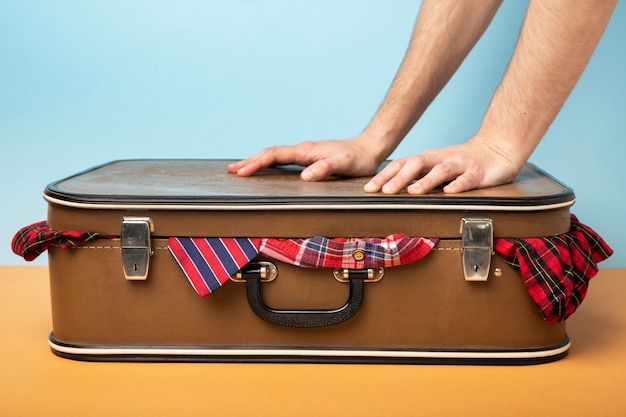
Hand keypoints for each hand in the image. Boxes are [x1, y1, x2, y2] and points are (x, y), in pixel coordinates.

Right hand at [227, 138, 382, 180]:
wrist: (370, 148)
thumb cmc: (357, 159)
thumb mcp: (342, 164)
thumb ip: (324, 168)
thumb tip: (304, 177)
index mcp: (306, 151)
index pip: (275, 155)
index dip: (257, 163)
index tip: (241, 172)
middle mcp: (303, 149)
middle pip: (270, 153)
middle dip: (250, 161)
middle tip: (232, 170)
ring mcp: (306, 152)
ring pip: (276, 155)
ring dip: (258, 161)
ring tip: (242, 169)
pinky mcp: (310, 157)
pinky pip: (284, 159)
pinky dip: (270, 163)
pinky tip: (268, 168)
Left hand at [364, 134, 520, 193]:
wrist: (498, 148)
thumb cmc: (463, 161)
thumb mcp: (436, 166)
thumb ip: (416, 174)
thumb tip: (389, 187)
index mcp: (428, 158)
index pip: (402, 164)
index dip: (385, 175)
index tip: (369, 188)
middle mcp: (441, 158)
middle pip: (417, 164)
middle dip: (399, 178)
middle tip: (385, 191)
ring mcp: (460, 164)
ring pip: (441, 170)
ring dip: (426, 181)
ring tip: (413, 191)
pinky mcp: (478, 172)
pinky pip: (467, 178)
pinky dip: (459, 184)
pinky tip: (450, 191)